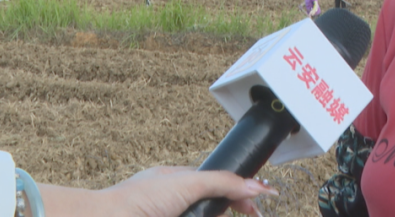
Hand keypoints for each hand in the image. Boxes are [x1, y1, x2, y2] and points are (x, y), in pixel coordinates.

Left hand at [39, 166, 276, 216]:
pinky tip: (214, 216)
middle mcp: (171, 203)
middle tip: (253, 215)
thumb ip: (223, 183)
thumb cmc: (136, 201)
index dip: (239, 193)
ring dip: (218, 215)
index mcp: (175, 181)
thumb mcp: (188, 184)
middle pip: (211, 207)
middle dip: (232, 209)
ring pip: (201, 215)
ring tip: (243, 214)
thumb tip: (255, 186)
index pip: (216, 184)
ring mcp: (168, 215)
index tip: (258, 204)